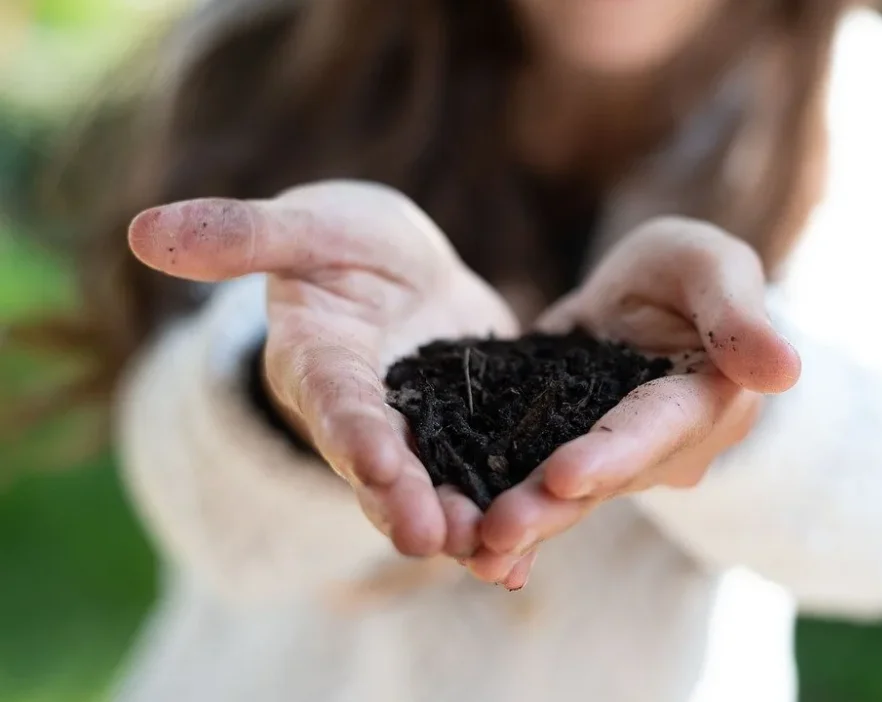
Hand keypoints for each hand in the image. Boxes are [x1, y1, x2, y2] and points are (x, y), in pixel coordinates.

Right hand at [128, 180, 518, 567]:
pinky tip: (522, 565)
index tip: (375, 461)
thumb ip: (245, 234)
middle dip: (403, 504)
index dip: (351, 430)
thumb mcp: (309, 228)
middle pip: (380, 468)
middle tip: (435, 540)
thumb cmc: (344, 244)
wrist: (400, 273)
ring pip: (432, 491)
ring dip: (459, 529)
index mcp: (320, 363)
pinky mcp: (468, 438)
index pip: (333, 400)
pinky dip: (502, 520)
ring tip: (492, 561)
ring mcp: (417, 434)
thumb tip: (143, 230)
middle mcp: (362, 417)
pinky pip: (482, 485)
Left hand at [464, 217, 801, 585]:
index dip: (614, 454)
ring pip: (566, 493)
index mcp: (705, 400)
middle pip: (606, 478)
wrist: (652, 294)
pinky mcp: (568, 452)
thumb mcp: (713, 266)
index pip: (658, 430)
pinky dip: (502, 510)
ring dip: (522, 521)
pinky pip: (535, 484)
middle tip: (498, 530)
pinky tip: (462, 546)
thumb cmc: (691, 271)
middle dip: (552, 506)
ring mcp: (614, 458)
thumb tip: (785, 371)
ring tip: (469, 548)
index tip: (565, 474)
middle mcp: (663, 447)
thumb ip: (738, 314)